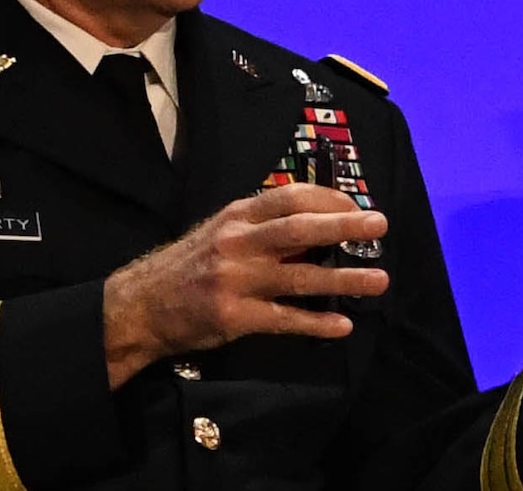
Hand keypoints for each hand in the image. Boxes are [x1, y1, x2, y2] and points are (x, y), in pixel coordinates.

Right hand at [102, 183, 389, 387]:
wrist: (142, 304)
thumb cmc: (190, 265)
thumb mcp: (221, 232)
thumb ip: (262, 227)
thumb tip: (317, 225)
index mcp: (237, 216)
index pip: (290, 197)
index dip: (329, 200)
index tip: (358, 207)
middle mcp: (238, 242)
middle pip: (299, 228)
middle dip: (344, 226)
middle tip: (380, 226)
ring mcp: (236, 280)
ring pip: (300, 276)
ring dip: (344, 278)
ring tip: (379, 281)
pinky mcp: (234, 316)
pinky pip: (284, 319)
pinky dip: (316, 322)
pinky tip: (342, 325)